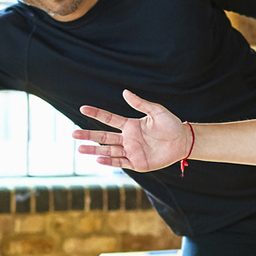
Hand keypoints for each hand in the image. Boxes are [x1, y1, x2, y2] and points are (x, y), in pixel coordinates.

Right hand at [73, 90, 190, 171]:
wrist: (183, 141)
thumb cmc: (171, 124)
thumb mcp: (156, 111)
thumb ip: (140, 104)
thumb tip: (124, 92)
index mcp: (130, 125)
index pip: (109, 119)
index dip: (96, 113)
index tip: (82, 109)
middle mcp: (128, 139)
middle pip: (103, 137)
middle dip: (88, 135)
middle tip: (73, 133)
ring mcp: (131, 151)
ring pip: (108, 151)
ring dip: (94, 150)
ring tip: (80, 149)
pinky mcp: (137, 163)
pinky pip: (120, 162)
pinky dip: (109, 161)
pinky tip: (98, 159)